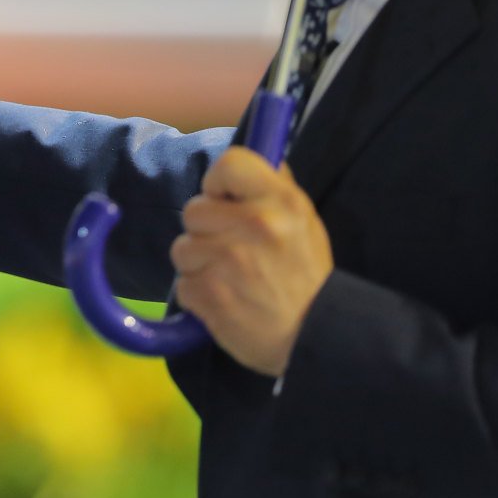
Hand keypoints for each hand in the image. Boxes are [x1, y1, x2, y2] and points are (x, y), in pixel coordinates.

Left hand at [170, 147, 333, 376]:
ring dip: (199, 264)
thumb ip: (275, 188)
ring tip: (229, 279)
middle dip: (206, 231)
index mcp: (281, 201)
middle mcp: (254, 225)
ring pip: (182, 248)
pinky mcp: (210, 295)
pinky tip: (224, 301)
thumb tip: (247, 160)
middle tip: (231, 250)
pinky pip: (183, 285)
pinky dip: (198, 295)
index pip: (229, 164)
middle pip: (194, 210)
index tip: (226, 202)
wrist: (315, 338)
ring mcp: (228, 261)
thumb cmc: (306, 276)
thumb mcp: (304, 222)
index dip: (218, 182)